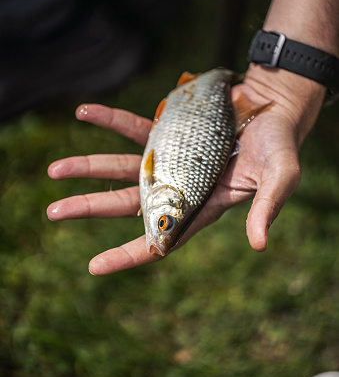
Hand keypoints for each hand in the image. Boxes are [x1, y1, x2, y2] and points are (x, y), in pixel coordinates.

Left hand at [47, 67, 324, 274]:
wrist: (271, 109)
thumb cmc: (280, 146)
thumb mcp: (281, 178)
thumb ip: (267, 208)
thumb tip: (259, 244)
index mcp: (203, 206)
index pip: (162, 238)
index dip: (130, 254)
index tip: (94, 266)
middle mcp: (179, 187)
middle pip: (128, 204)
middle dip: (91, 207)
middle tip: (54, 212)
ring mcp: (170, 160)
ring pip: (123, 167)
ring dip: (88, 167)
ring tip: (54, 170)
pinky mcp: (168, 133)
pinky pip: (133, 128)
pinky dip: (109, 121)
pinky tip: (84, 113)